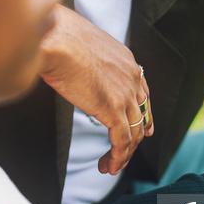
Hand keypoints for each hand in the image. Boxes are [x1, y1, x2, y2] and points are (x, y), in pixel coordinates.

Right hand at [38, 4, 153, 174]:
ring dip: (124, 154)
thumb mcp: (84, 46)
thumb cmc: (59, 37)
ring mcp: (125, 93)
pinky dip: (117, 158)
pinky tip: (109, 166)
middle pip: (142, 115)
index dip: (145, 113)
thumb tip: (76, 68)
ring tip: (110, 166)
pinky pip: (122, 141)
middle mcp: (132, 76)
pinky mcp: (113, 109)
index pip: (143, 92)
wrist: (57, 39)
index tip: (146, 128)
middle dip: (135, 139)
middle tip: (124, 155)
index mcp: (126, 60)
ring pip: (134, 132)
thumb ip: (89, 61)